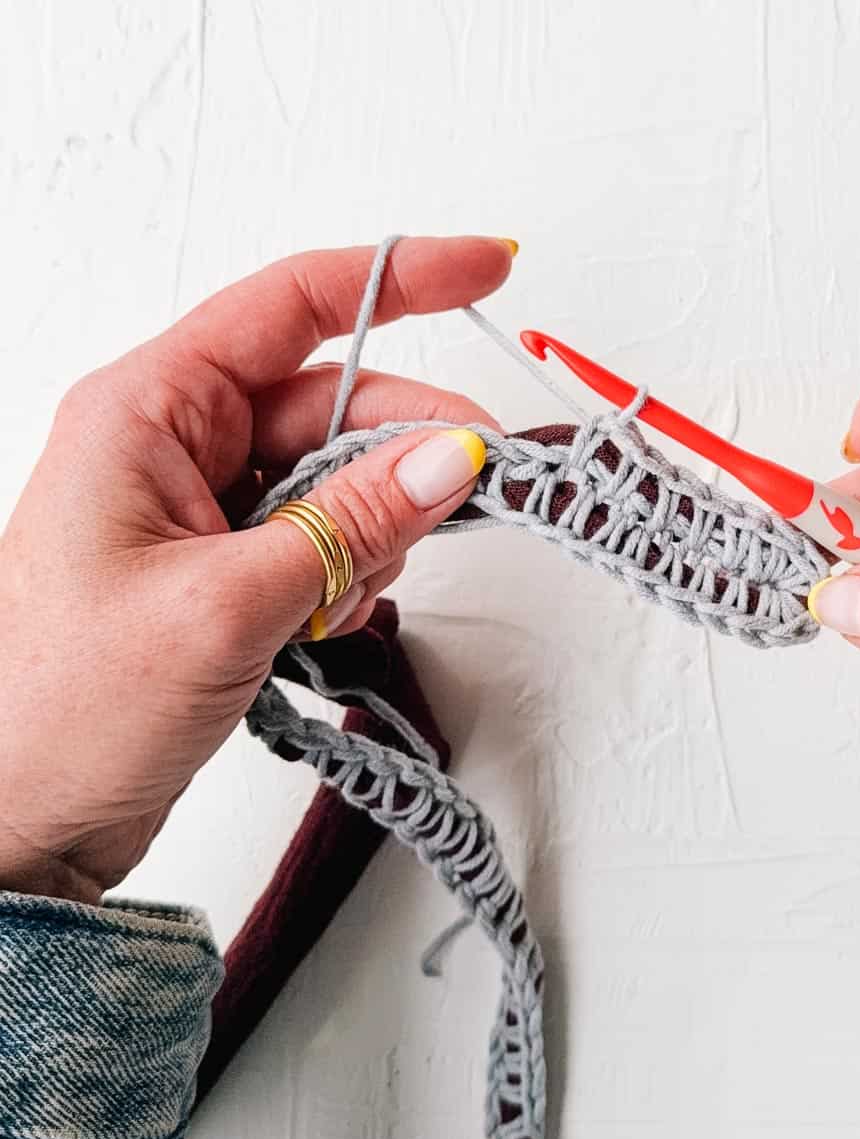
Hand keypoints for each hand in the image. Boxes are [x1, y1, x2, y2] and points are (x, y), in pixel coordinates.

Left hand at [0, 237, 513, 901]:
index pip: (291, 306)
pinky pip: (325, 536)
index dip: (397, 280)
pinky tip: (325, 619)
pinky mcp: (228, 564)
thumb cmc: (65, 709)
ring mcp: (204, 508)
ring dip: (373, 528)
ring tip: (342, 597)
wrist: (24, 820)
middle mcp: (176, 446)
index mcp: (147, 413)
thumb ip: (351, 522)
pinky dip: (351, 571)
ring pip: (337, 477)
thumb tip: (452, 456)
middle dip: (405, 447)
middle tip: (479, 481)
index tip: (485, 268)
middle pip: (331, 404)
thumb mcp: (228, 604)